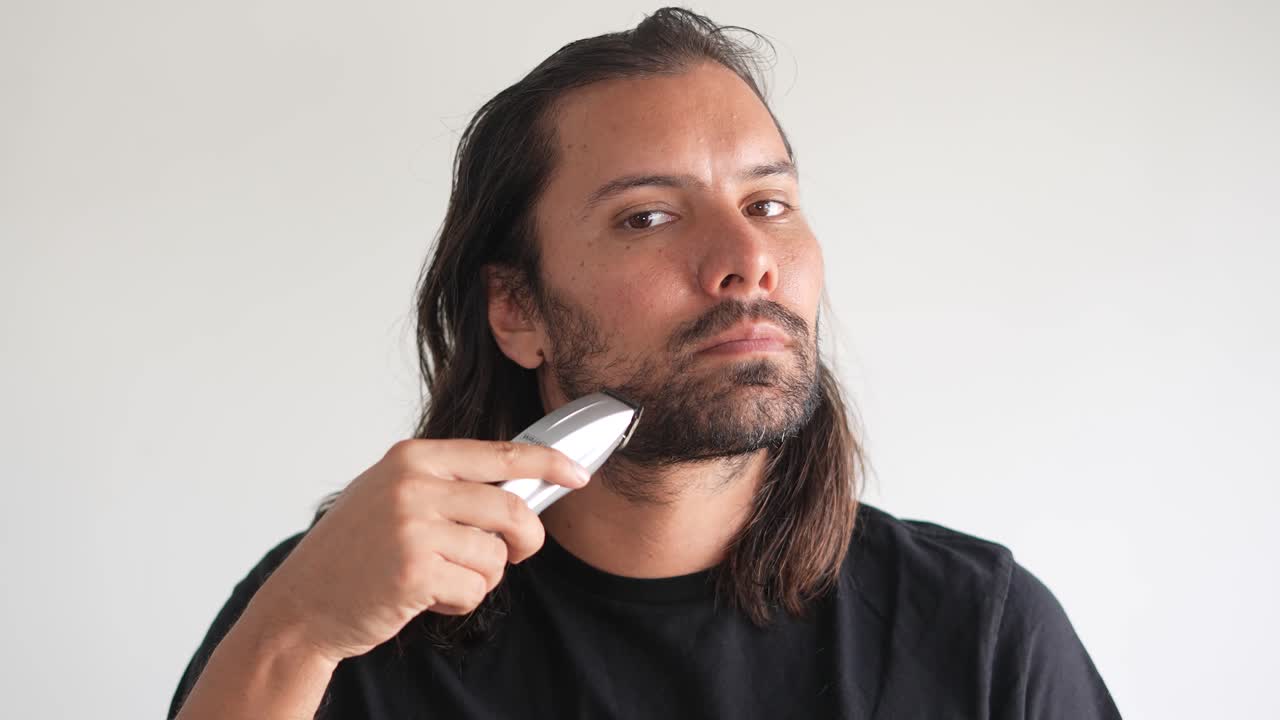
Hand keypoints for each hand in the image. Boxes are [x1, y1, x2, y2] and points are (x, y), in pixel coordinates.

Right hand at [249, 438, 589, 661]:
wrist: (302, 603)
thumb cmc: (353, 551)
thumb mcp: (393, 494)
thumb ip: (449, 484)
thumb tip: (520, 485)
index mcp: (413, 457)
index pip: (501, 454)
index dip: (549, 464)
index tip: (577, 474)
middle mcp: (413, 485)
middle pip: (511, 509)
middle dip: (527, 540)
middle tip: (519, 553)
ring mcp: (412, 527)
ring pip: (496, 556)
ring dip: (481, 577)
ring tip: (440, 576)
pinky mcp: (414, 572)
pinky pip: (475, 590)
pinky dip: (460, 602)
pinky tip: (427, 596)